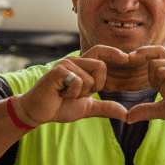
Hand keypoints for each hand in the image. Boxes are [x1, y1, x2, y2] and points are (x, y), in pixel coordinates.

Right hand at [13, 45, 129, 125]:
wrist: (38, 112)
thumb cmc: (60, 106)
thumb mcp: (88, 108)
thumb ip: (106, 108)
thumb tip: (126, 114)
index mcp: (82, 66)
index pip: (100, 51)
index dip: (113, 52)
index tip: (126, 58)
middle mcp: (74, 61)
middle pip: (101, 66)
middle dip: (95, 86)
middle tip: (79, 93)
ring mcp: (65, 64)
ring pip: (90, 79)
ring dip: (81, 94)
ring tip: (66, 94)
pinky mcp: (57, 71)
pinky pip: (78, 83)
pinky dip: (72, 94)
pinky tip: (60, 94)